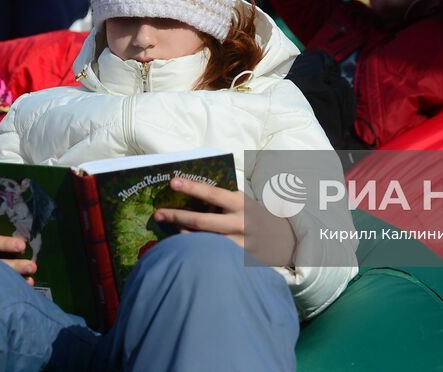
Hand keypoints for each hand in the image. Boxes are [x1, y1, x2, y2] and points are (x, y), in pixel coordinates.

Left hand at [154, 178, 295, 267]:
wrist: (283, 240)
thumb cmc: (256, 216)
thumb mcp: (244, 202)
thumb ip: (224, 199)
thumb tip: (193, 194)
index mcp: (241, 203)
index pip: (212, 193)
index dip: (192, 187)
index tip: (173, 181)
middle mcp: (240, 223)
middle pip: (201, 221)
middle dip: (176, 216)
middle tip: (158, 213)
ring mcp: (238, 244)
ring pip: (203, 241)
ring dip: (182, 235)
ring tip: (169, 229)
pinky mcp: (237, 260)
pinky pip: (210, 255)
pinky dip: (195, 250)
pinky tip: (184, 248)